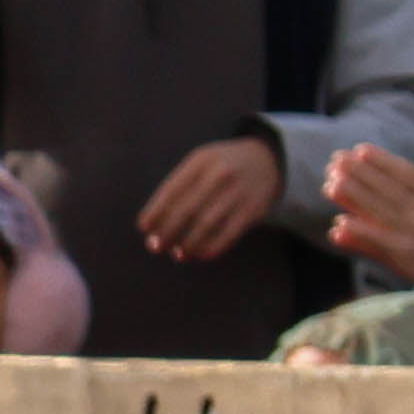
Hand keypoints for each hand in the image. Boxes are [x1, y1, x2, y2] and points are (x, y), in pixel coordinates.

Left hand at [134, 132, 283, 261]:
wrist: (268, 159)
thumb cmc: (222, 167)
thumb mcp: (201, 163)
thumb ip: (178, 187)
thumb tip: (151, 225)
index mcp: (201, 161)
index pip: (171, 190)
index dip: (155, 212)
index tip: (145, 229)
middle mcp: (220, 174)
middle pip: (186, 210)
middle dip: (167, 233)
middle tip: (156, 247)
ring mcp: (238, 192)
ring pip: (205, 226)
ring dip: (187, 245)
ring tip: (178, 254)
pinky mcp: (253, 210)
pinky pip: (227, 235)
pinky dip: (210, 249)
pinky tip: (200, 254)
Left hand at [326, 134, 413, 282]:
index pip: (405, 172)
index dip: (381, 161)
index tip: (360, 151)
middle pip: (385, 188)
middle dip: (359, 173)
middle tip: (335, 160)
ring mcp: (412, 235)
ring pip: (377, 211)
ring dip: (352, 197)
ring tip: (330, 185)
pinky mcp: (406, 258)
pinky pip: (377, 243)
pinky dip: (358, 234)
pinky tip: (339, 226)